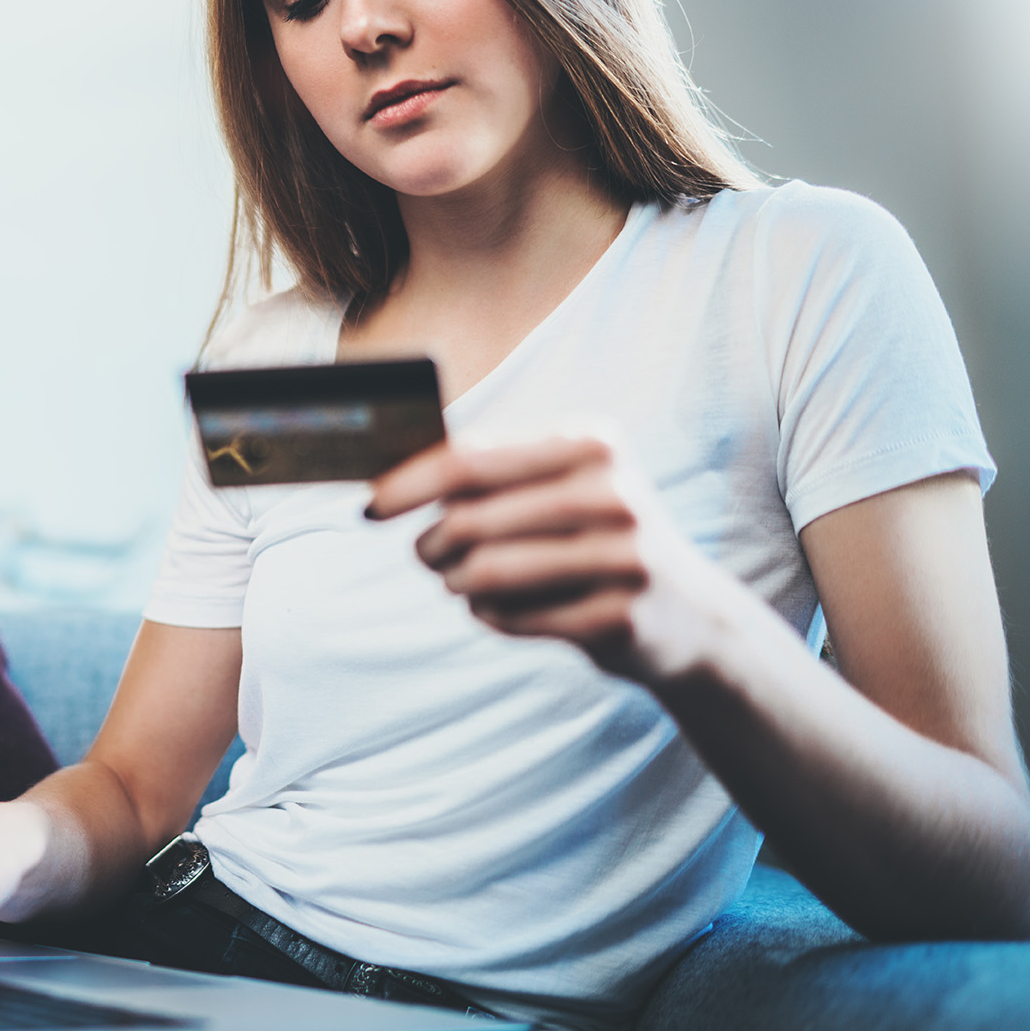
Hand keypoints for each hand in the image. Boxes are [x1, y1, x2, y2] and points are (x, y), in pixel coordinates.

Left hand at [365, 435, 744, 684]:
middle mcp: (612, 492)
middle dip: (431, 545)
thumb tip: (391, 473)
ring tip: (462, 583)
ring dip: (455, 583)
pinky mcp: (620, 617)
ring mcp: (623, 556)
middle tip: (430, 558)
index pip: (470, 458)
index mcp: (591, 442)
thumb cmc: (596, 539)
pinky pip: (511, 618)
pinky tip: (505, 610)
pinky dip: (490, 616)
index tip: (369, 506)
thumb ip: (488, 472)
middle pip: (468, 520)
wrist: (691, 616)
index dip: (407, 484)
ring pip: (483, 572)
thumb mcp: (561, 485)